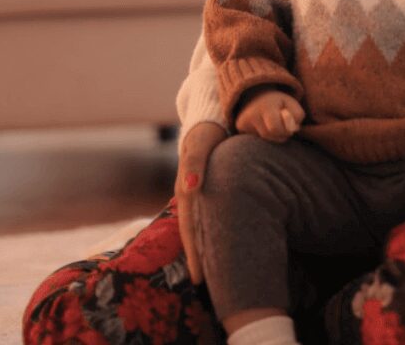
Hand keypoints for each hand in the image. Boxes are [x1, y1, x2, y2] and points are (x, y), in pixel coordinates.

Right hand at [175, 120, 226, 284]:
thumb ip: (195, 164)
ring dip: (203, 248)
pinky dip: (209, 232)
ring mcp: (197, 192)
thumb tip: (192, 188)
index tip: (198, 278)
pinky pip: (206, 215)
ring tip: (209, 273)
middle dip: (198, 259)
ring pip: (199, 226)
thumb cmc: (208, 130)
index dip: (195, 253)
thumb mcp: (201, 144)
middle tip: (205, 287)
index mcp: (188, 190)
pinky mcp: (206, 188)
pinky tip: (216, 243)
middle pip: (193, 233)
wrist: (210, 117)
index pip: (190, 230)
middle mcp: (190, 194)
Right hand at [235, 88, 304, 141]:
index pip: (275, 128)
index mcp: (266, 106)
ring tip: (272, 123)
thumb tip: (291, 130)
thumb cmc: (279, 102)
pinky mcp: (239, 127)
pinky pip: (255, 139)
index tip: (288, 122)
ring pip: (263, 139)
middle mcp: (251, 114)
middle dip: (280, 134)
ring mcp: (243, 121)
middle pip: (269, 136)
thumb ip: (297, 116)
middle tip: (282, 124)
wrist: (257, 94)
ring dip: (272, 136)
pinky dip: (263, 135)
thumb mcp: (292, 104)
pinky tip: (263, 125)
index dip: (285, 129)